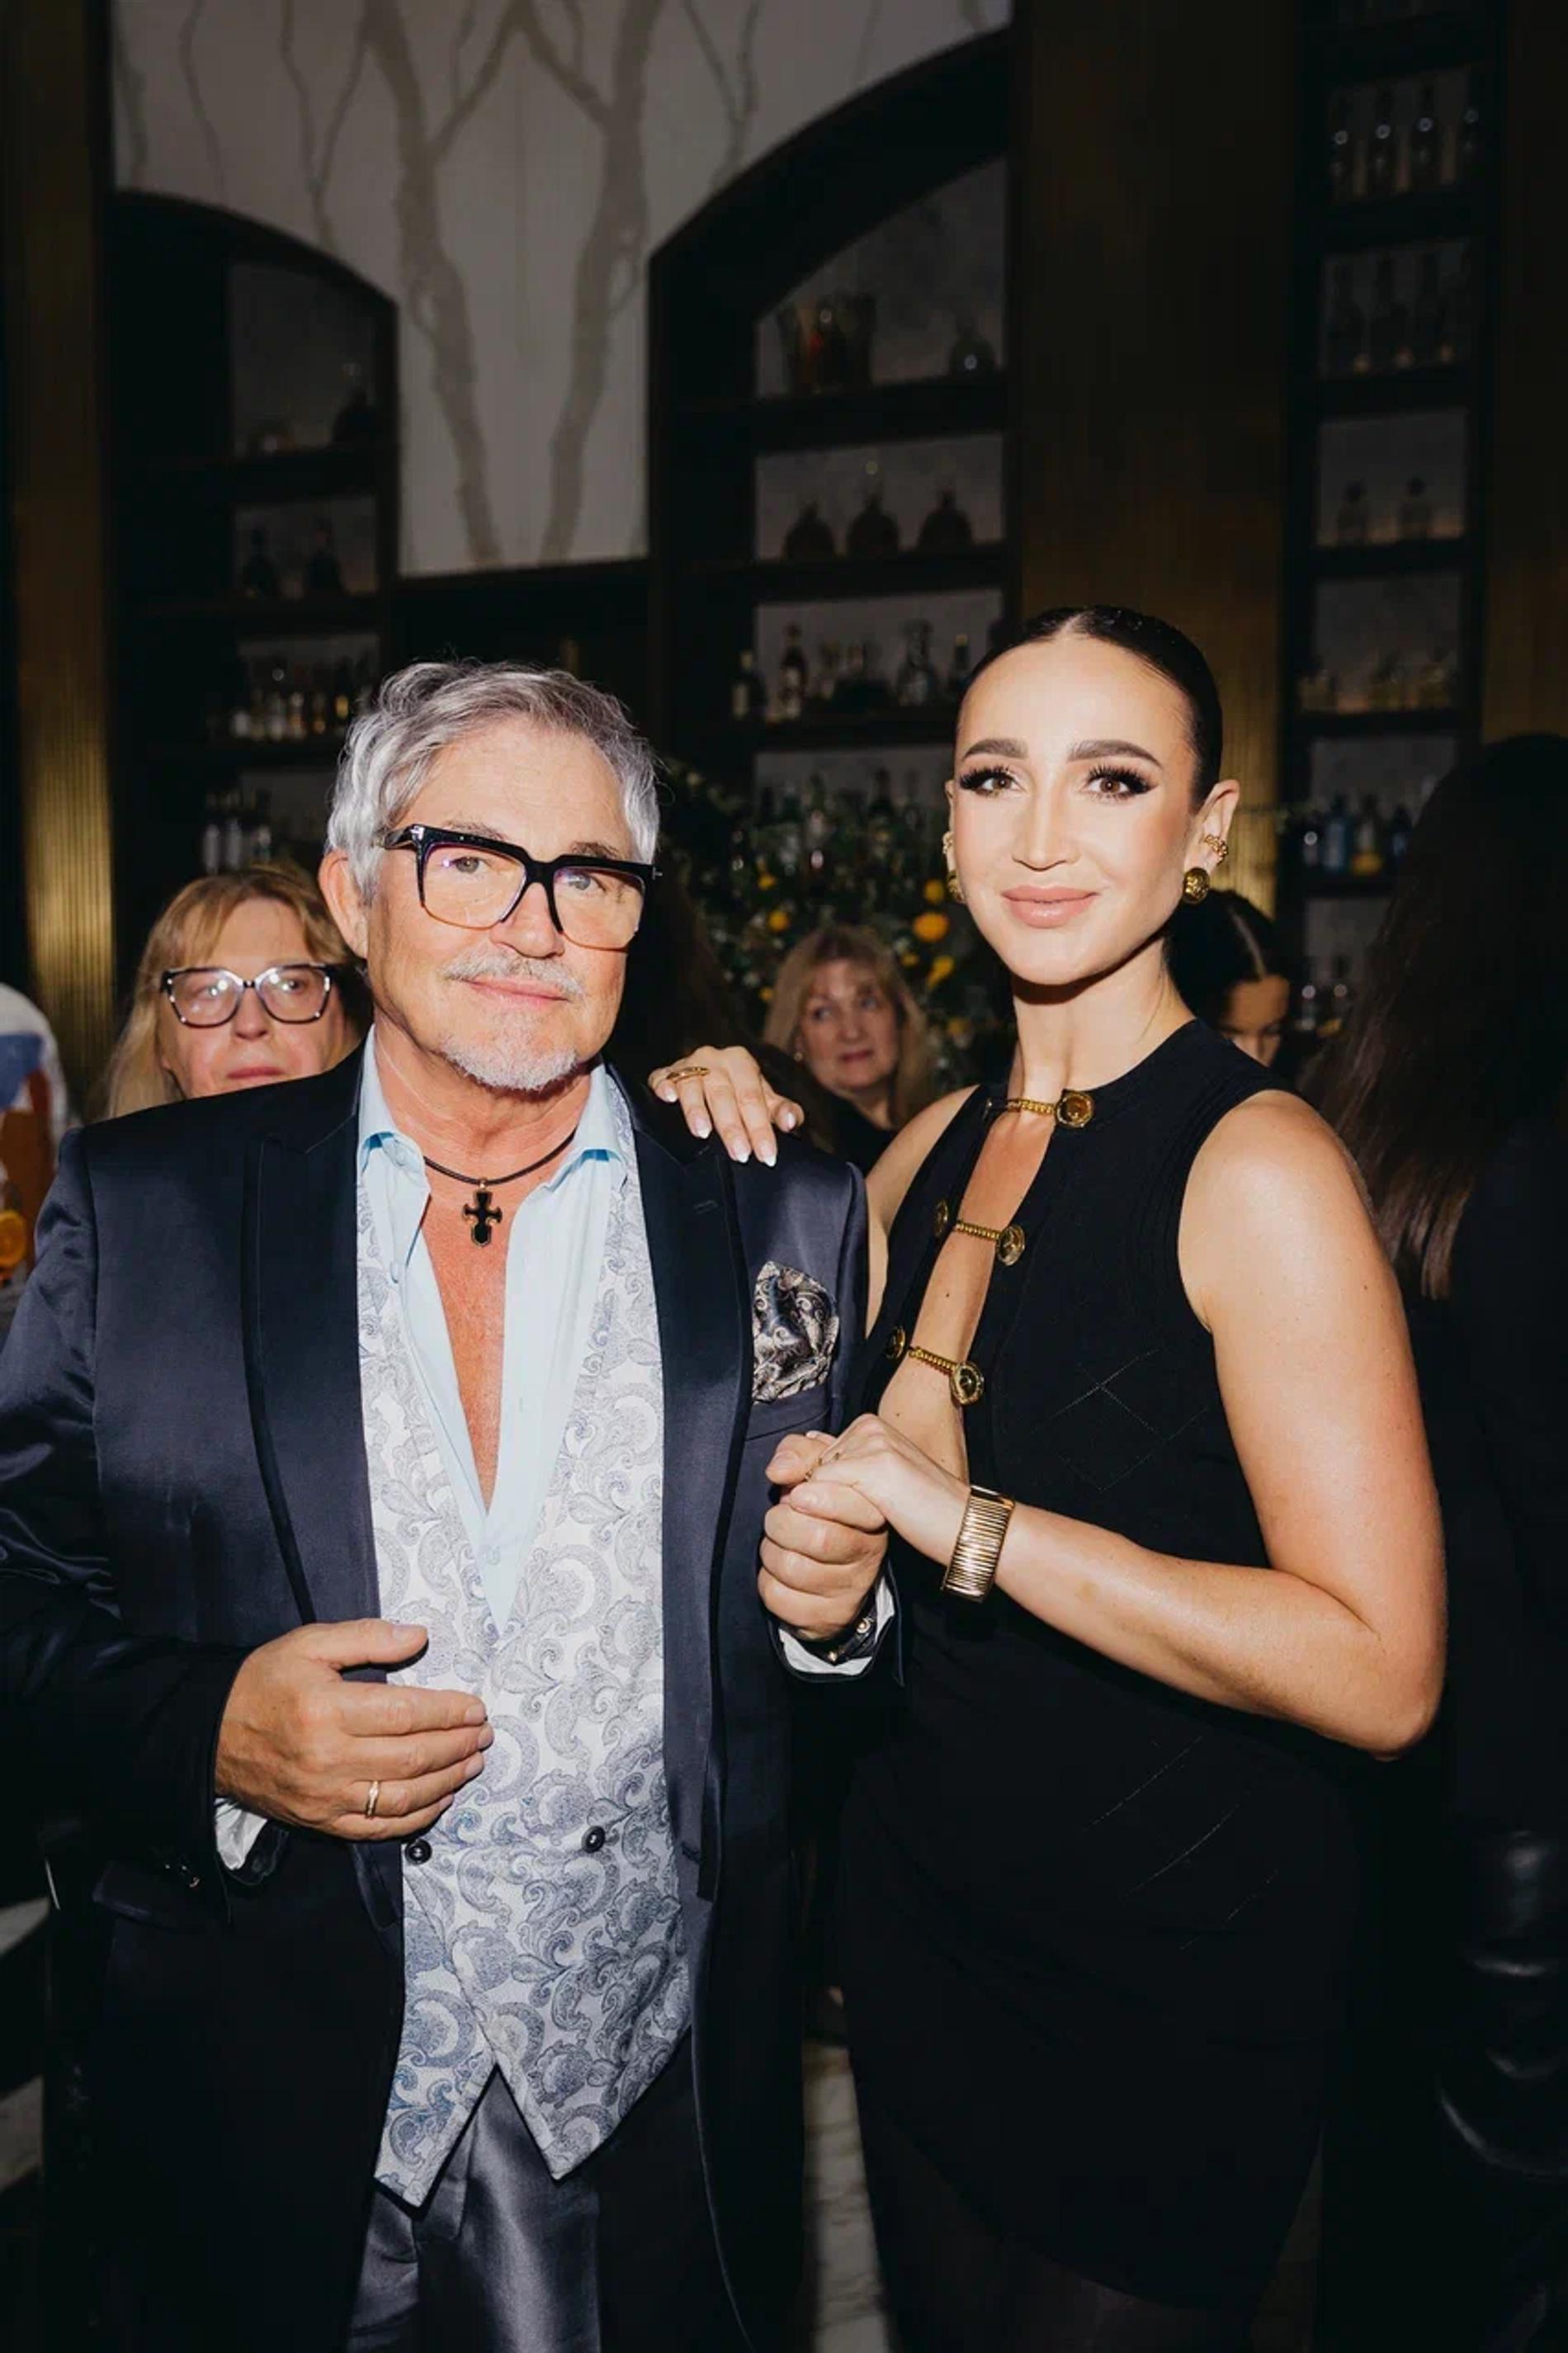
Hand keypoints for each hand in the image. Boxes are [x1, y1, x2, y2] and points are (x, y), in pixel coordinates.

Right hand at [215, 1619, 492, 1842]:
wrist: (208, 1735)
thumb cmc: (262, 1682)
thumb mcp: (309, 1643)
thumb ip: (367, 1637)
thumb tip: (419, 1637)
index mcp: (327, 1710)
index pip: (406, 1714)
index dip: (448, 1712)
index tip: (475, 1707)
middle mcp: (329, 1759)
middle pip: (412, 1758)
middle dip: (457, 1746)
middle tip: (484, 1734)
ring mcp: (325, 1797)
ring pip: (402, 1797)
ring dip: (447, 1781)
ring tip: (473, 1763)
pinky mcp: (320, 1821)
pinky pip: (378, 1828)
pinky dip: (416, 1816)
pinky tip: (440, 1798)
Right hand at [650, 1044, 802, 1165]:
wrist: (709, 1074)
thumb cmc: (739, 1090)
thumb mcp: (764, 1100)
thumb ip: (782, 1111)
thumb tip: (791, 1121)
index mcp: (741, 1063)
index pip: (752, 1098)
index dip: (761, 1128)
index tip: (766, 1154)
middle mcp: (714, 1060)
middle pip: (724, 1095)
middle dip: (732, 1127)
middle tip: (740, 1154)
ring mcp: (688, 1065)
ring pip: (693, 1087)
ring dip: (697, 1110)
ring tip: (703, 1132)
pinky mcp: (666, 1073)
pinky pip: (662, 1077)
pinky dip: (664, 1085)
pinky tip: (668, 1097)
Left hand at [759, 1430, 887, 1640]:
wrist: (831, 1566)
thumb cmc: (819, 1507)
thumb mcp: (816, 1467)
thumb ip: (799, 1453)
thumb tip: (778, 1470)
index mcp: (872, 1512)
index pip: (849, 1502)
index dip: (813, 1496)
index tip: (796, 1496)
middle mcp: (869, 1552)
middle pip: (817, 1538)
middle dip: (782, 1524)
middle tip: (779, 1520)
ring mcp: (851, 1588)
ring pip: (793, 1568)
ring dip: (771, 1553)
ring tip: (779, 1546)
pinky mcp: (829, 1616)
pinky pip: (779, 1598)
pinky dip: (767, 1583)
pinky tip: (779, 1574)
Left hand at [800, 1414, 968, 1570]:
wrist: (965, 1525)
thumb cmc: (923, 1512)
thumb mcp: (872, 1488)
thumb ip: (835, 1471)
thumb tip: (781, 1467)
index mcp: (869, 1427)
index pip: (811, 1454)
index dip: (818, 1488)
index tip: (851, 1504)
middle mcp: (868, 1427)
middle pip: (808, 1467)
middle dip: (822, 1498)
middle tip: (871, 1510)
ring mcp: (873, 1444)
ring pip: (813, 1481)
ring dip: (831, 1509)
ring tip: (876, 1514)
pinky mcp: (877, 1466)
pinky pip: (824, 1492)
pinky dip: (835, 1514)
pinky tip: (874, 1517)